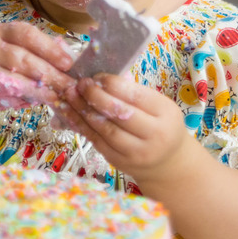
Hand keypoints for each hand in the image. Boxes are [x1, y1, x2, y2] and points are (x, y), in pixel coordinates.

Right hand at [0, 22, 76, 92]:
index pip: (26, 34)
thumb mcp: (10, 48)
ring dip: (40, 87)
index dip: (49, 47)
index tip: (68, 62)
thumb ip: (34, 50)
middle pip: (22, 57)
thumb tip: (66, 54)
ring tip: (59, 93)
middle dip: (49, 71)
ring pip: (15, 76)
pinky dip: (28, 96)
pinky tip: (43, 99)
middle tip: (69, 83)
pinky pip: (7, 92)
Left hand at [59, 74, 192, 181]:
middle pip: (119, 113)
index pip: (135, 95)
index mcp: (165, 113)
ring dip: (83, 111)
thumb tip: (101, 78)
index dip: (112, 83)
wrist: (168, 162)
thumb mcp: (158, 106)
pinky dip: (82, 126)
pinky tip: (71, 114)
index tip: (96, 76)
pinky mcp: (120, 162)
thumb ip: (134, 93)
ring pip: (105, 129)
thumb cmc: (161, 125)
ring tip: (70, 96)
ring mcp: (137, 152)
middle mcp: (154, 134)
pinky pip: (97, 142)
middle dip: (95, 96)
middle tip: (81, 84)